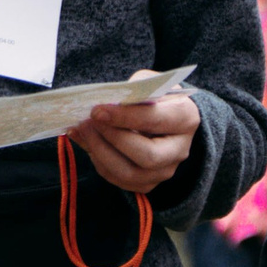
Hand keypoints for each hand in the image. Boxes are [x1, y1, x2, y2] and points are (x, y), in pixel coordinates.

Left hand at [70, 94, 199, 193]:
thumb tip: (104, 103)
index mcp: (184, 118)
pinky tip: (83, 140)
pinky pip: (118, 180)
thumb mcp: (146, 83)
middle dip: (112, 138)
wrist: (161, 117)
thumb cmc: (152, 96)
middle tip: (88, 121)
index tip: (97, 110)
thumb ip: (130, 91)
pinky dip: (97, 161)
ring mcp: (165, 170)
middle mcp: (179, 150)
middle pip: (146, 155)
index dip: (124, 117)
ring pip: (129, 173)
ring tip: (82, 129)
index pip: (154, 120)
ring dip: (99, 151)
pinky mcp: (147, 183)